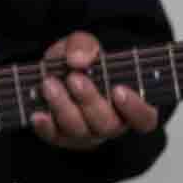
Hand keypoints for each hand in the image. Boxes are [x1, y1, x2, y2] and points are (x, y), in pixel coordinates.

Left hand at [29, 31, 162, 149]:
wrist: (51, 72)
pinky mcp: (61, 137)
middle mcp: (110, 124)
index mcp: (128, 105)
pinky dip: (46, 127)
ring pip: (80, 131)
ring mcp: (85, 134)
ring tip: (49, 84)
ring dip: (63, 107)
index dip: (135, 109)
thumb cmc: (77, 62)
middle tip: (74, 79)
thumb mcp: (83, 45)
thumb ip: (85, 45)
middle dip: (90, 101)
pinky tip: (37, 114)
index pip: (144, 118)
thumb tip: (78, 59)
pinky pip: (55, 137)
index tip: (118, 90)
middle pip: (108, 124)